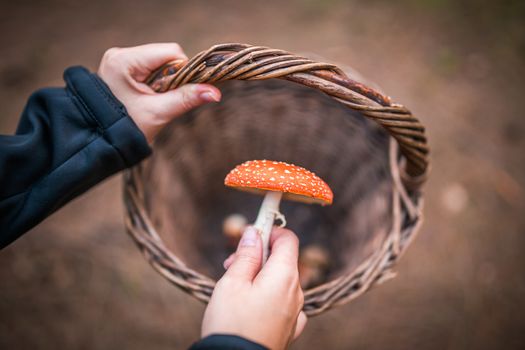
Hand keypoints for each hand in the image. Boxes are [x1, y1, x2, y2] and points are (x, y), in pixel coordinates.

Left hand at [97, 43, 220, 142]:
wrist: (98, 142)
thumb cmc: (124, 129)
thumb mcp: (158, 114)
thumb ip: (186, 99)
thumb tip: (215, 92)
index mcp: (123, 60)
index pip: (170, 52)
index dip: (184, 71)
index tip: (181, 93)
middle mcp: (120, 54)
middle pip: (166, 56)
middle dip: (173, 78)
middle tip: (164, 100)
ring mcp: (120, 60)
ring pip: (160, 63)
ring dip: (166, 82)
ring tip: (154, 101)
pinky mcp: (122, 68)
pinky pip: (151, 69)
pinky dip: (157, 83)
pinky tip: (149, 98)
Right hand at [202, 226, 306, 349]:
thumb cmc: (231, 323)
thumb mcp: (232, 282)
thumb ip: (246, 254)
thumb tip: (255, 232)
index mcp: (284, 276)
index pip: (288, 239)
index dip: (270, 231)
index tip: (250, 233)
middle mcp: (296, 292)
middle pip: (283, 259)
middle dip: (259, 255)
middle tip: (231, 264)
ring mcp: (296, 312)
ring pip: (282, 281)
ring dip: (261, 275)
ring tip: (235, 287)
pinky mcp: (290, 328)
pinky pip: (283, 302)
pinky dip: (269, 296)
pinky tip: (252, 305)